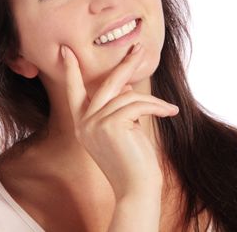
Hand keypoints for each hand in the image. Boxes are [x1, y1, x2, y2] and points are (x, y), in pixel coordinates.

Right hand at [61, 43, 178, 199]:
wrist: (136, 189)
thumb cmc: (132, 161)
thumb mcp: (122, 131)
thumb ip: (118, 108)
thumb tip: (125, 85)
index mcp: (82, 125)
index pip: (74, 91)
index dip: (71, 70)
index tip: (66, 50)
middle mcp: (84, 123)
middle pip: (106, 84)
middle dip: (125, 64)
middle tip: (138, 47)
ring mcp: (94, 123)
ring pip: (128, 96)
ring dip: (152, 102)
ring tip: (167, 109)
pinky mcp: (110, 124)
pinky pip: (138, 104)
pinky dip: (157, 107)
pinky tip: (170, 112)